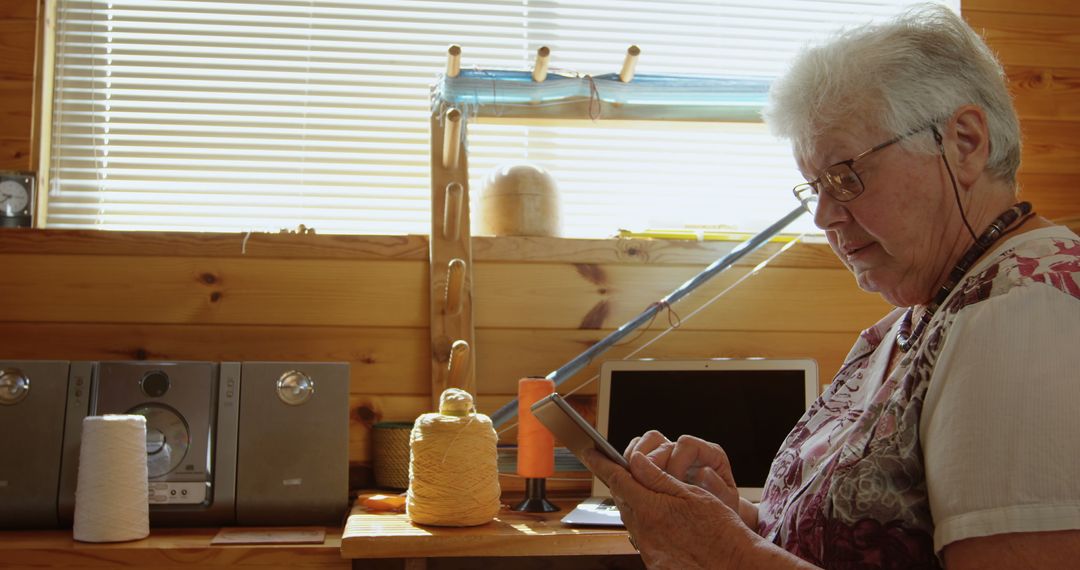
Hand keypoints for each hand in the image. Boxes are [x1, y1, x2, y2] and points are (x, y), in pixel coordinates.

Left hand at [583, 448, 758, 568]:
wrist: (734, 566)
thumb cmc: (720, 529)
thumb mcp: (692, 494)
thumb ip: (658, 477)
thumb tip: (634, 460)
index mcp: (652, 508)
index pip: (618, 479)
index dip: (601, 463)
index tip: (589, 451)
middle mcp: (644, 530)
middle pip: (621, 498)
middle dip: (618, 481)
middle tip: (615, 466)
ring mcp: (648, 548)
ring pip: (630, 517)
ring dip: (631, 501)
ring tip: (640, 490)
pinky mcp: (654, 561)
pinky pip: (641, 535)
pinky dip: (644, 521)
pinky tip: (656, 517)